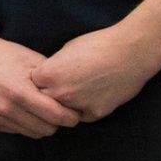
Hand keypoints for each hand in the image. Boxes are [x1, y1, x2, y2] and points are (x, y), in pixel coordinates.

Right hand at [0, 25, 82, 137]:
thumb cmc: (5, 55)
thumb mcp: (32, 60)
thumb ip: (52, 80)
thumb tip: (73, 95)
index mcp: (19, 92)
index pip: (56, 116)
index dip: (71, 116)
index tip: (75, 112)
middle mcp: (6, 108)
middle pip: (47, 129)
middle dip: (57, 122)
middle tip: (58, 110)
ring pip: (33, 133)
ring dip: (41, 124)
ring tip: (41, 110)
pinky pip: (18, 131)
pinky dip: (25, 124)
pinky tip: (23, 109)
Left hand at [30, 24, 160, 122]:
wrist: (130, 52)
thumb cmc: (97, 44)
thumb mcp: (65, 50)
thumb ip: (52, 68)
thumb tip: (45, 78)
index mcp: (48, 74)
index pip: (30, 85)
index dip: (37, 81)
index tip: (45, 77)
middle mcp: (59, 93)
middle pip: (42, 102)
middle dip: (47, 96)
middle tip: (59, 87)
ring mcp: (77, 105)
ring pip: (61, 112)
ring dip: (64, 105)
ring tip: (77, 90)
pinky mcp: (95, 113)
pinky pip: (81, 116)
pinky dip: (84, 109)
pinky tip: (93, 95)